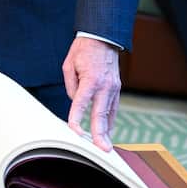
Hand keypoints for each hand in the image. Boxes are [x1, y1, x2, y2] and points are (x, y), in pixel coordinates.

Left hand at [62, 37, 121, 151]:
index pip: (81, 103)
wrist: (103, 38)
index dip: (76, 119)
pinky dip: (110, 120)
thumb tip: (75, 101)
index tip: (73, 131)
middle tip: (103, 149)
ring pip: (110, 113)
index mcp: (91, 79)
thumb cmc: (83, 50)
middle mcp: (105, 85)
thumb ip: (71, 85)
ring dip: (107, 131)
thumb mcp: (69, 65)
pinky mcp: (117, 88)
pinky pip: (114, 107)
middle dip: (101, 133)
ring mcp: (114, 87)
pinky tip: (107, 130)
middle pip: (101, 114)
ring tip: (105, 147)